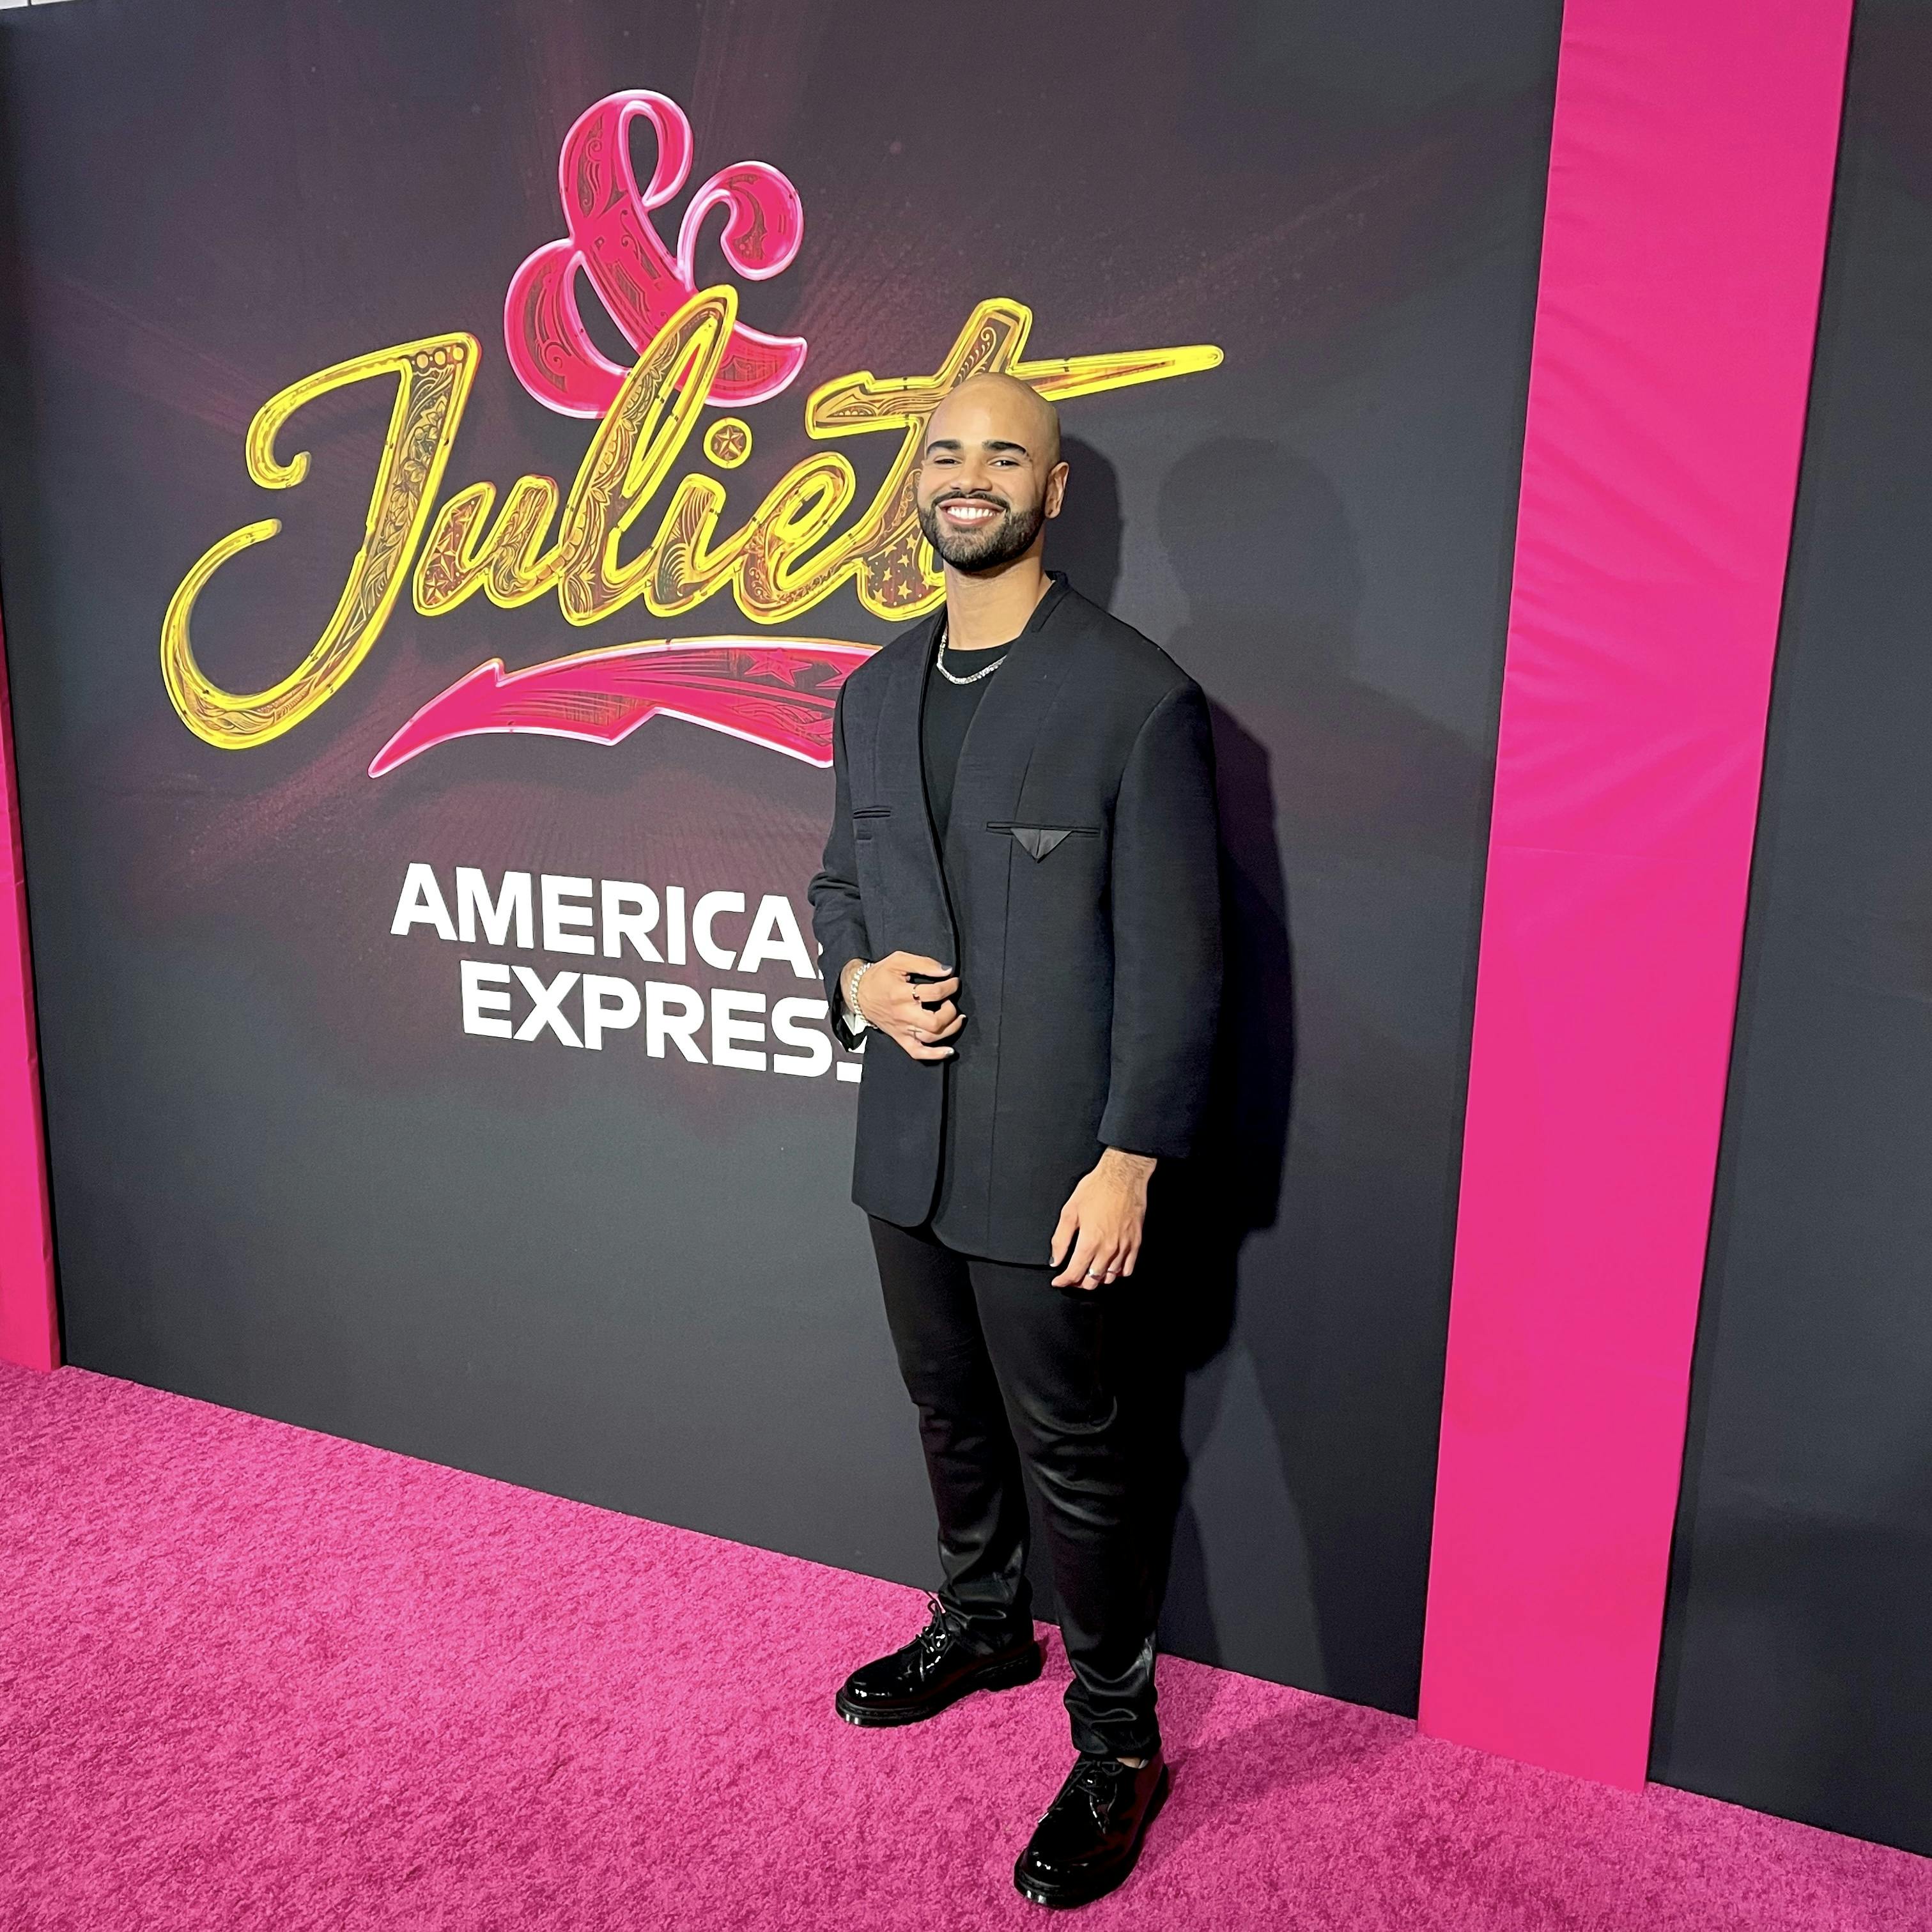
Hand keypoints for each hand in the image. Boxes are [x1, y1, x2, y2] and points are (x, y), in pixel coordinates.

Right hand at [849, 952, 963, 1061]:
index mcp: (902, 993)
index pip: (934, 993)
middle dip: (950, 1011)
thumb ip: (924, 964)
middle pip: (934, 1021)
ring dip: (950, 1029)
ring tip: (957, 1018)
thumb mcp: (899, 960)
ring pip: (930, 1037)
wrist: (859, 993)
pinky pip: (918, 1052)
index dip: (950, 986)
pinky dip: (935, 1055)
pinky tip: (948, 1051)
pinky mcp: (900, 1038)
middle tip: (951, 1001)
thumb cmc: (879, 976)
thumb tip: (946, 970)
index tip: (953, 982)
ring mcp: (901, 1029)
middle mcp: (902, 1014)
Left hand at [1050, 1150, 1155, 1287]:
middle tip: (1072, 1276)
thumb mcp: (1070, 1211)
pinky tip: (1109, 1266)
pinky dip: (1117, 1273)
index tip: (1058, 1281)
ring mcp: (1124, 1248)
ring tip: (1089, 1272)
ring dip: (1097, 1279)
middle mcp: (1108, 1249)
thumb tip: (1055, 1259)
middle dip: (1078, 1282)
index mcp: (1089, 1242)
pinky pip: (1127, 1269)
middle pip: (1092, 1281)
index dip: (1063, 1281)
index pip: (1074, 1273)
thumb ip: (1060, 1239)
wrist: (1123, 1177)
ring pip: (1109, 1277)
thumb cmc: (1097, 1189)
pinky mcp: (1135, 1243)